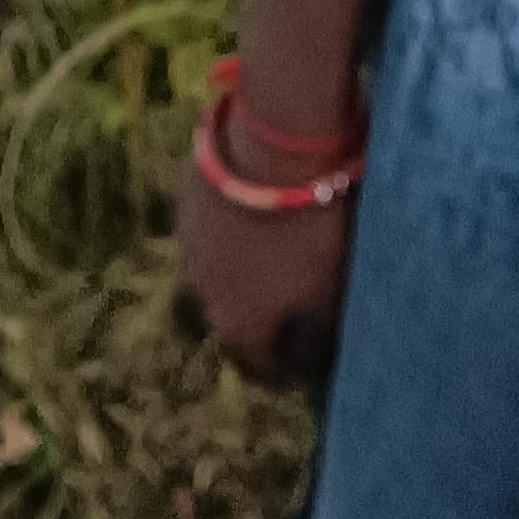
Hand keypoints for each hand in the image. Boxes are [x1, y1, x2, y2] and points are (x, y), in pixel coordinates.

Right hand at [174, 145, 357, 389]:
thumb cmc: (314, 227)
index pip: (259, 371)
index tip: (303, 363)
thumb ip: (323, 327)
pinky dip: (228, 227)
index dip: (283, 371)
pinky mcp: (184, 204)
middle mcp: (204, 299)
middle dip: (257, 320)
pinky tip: (252, 208)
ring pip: (215, 275)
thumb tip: (325, 348)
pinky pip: (208, 229)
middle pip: (232, 322)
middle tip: (285, 305)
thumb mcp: (334, 287)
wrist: (273, 147)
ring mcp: (188, 249)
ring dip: (238, 271)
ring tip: (267, 250)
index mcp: (240, 329)